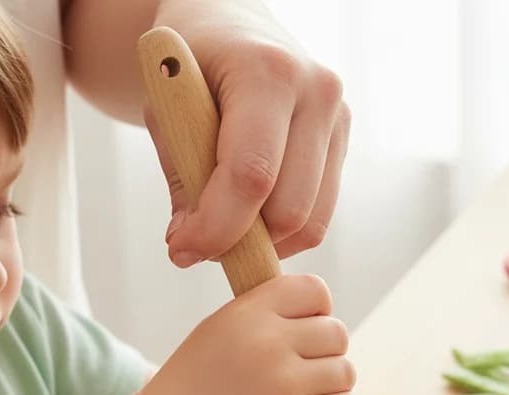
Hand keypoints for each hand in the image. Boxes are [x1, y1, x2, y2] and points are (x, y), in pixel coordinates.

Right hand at [139, 274, 358, 394]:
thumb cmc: (200, 380)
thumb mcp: (221, 327)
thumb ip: (266, 311)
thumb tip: (321, 310)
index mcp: (249, 311)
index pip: (315, 290)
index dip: (319, 310)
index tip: (307, 329)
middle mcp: (268, 341)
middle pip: (337, 333)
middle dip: (330, 351)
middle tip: (308, 368)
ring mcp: (284, 381)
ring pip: (345, 371)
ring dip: (336, 384)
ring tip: (312, 392)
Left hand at [150, 0, 349, 265]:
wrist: (229, 29)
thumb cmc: (190, 68)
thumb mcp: (164, 111)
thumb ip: (181, 180)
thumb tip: (189, 249)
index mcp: (268, 72)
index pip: (252, 174)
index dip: (218, 226)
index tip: (184, 250)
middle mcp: (317, 93)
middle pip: (289, 210)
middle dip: (242, 241)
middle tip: (203, 243)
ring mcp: (339, 120)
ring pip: (311, 223)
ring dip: (266, 243)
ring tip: (228, 227)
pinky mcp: (344, 145)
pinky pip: (319, 216)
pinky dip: (283, 231)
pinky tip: (254, 214)